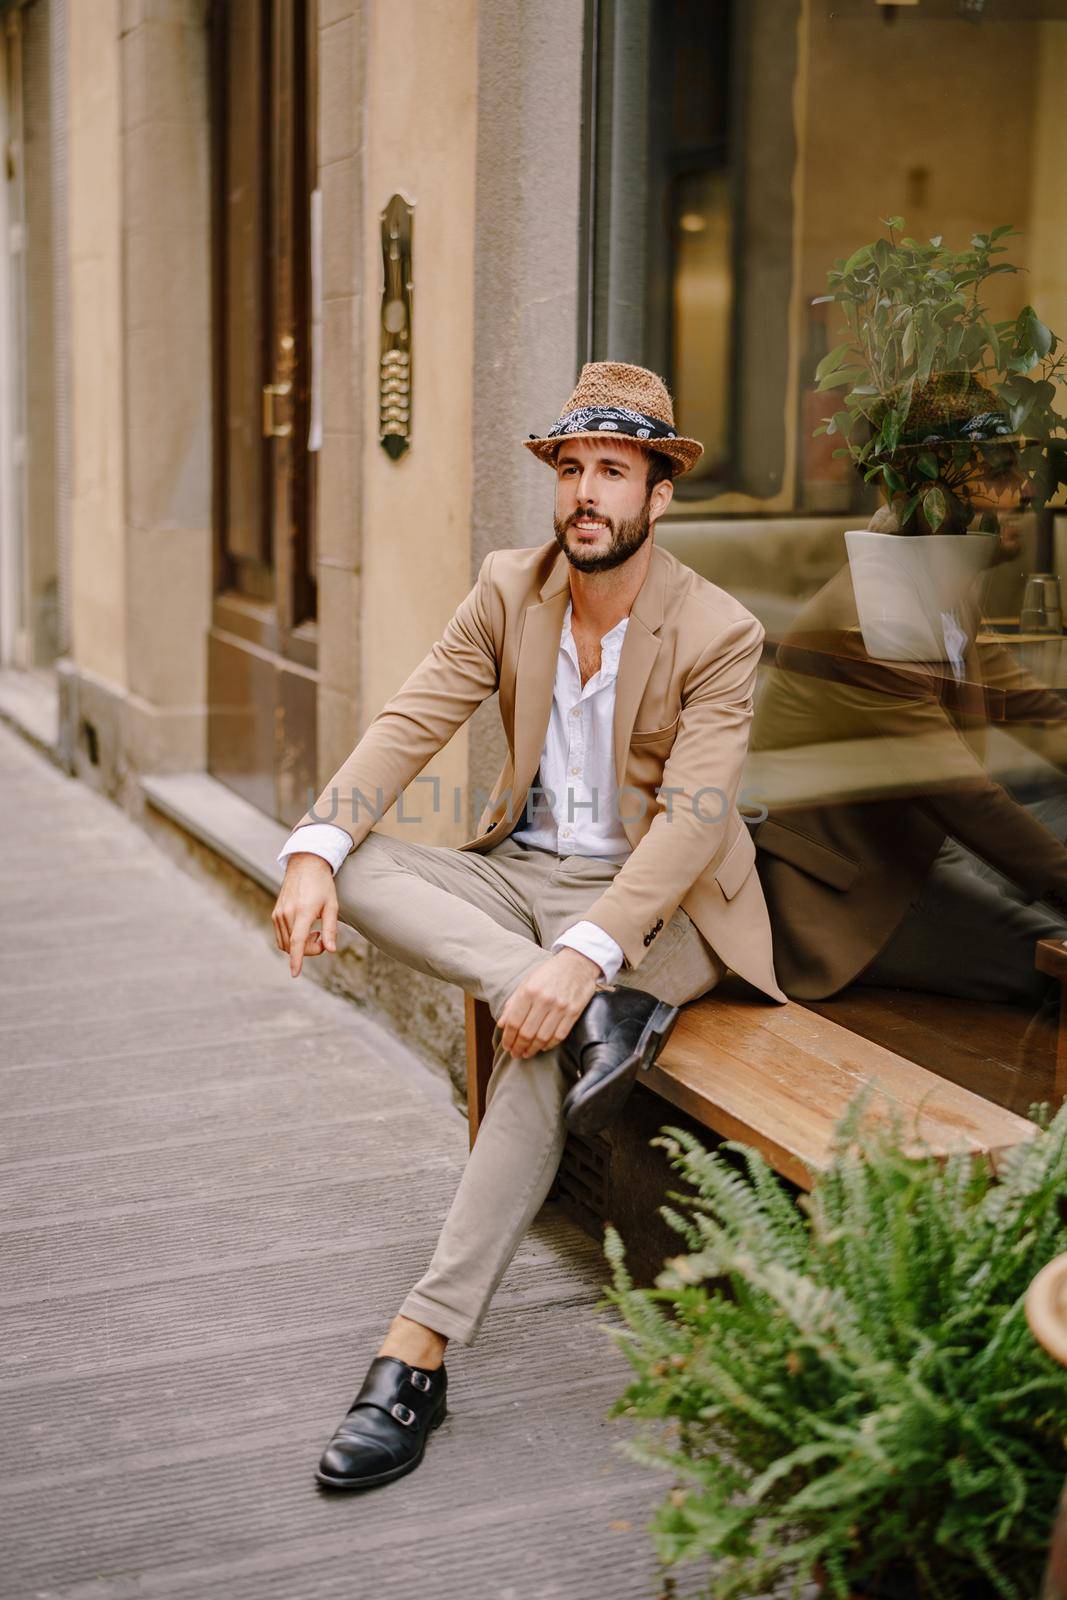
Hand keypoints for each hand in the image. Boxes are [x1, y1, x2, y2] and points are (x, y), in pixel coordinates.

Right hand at [272, 854, 338, 977]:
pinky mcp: (275, 913)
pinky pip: (281, 936)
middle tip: (323, 938)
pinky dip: (293, 940)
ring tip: (315, 932)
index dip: (297, 960)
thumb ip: (331, 929)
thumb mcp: (332, 905)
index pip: (297, 942)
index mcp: (303, 912)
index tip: (295, 974)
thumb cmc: (322, 885)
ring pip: (285, 944)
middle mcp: (287, 913)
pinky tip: (305, 929)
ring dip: (301, 946)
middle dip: (310, 950)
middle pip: (294, 946)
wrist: (305, 865)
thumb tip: (331, 950)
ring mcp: (278, 914)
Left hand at [498, 948, 601, 1059]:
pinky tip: (542, 1047)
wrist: (578, 962)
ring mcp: (560, 1007)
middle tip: (515, 1054)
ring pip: (543, 1037)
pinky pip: (559, 1035)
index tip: (506, 1046)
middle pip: (527, 1033)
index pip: (514, 1022)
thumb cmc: (550, 972)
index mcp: (529, 991)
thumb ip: (513, 1003)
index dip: (508, 1038)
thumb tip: (501, 1024)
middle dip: (518, 1047)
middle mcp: (544, 1000)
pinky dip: (549, 1045)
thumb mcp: (527, 982)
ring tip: (526, 1054)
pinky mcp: (574, 1012)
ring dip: (532, 1049)